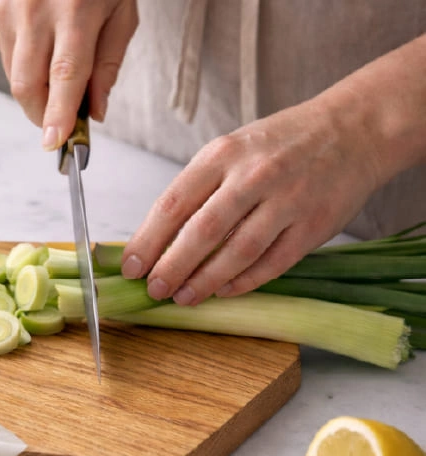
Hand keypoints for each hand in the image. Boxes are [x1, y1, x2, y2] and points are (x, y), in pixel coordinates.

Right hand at [0, 0, 137, 149]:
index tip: (54, 141)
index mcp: (76, 9)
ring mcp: (8, 10)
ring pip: (14, 77)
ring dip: (37, 91)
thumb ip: (108, 65)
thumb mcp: (121, 14)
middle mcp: (35, 9)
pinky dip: (25, 66)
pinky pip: (7, 58)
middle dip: (42, 116)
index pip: (64, 75)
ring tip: (58, 70)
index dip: (59, 114)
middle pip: (28, 85)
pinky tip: (42, 44)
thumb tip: (95, 112)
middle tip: (59, 125)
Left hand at [120, 97, 385, 305]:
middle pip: (201, 232)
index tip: (130, 266)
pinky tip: (223, 292)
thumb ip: (200, 188)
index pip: (173, 203)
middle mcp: (253, 176)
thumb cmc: (281, 143)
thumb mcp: (233, 149)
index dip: (147, 240)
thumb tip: (158, 238)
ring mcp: (287, 201)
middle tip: (154, 289)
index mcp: (223, 154)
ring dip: (205, 281)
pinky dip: (244, 282)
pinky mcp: (314, 225)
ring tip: (183, 297)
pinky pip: (272, 263)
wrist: (355, 129)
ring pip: (237, 252)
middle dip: (171, 267)